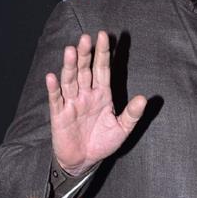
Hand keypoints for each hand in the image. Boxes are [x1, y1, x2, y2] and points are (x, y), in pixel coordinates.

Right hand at [46, 30, 145, 174]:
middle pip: (85, 70)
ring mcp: (71, 102)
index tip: (104, 36)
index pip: (102, 69)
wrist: (84, 161)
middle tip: (86, 38)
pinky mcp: (59, 114)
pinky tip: (52, 77)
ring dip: (70, 66)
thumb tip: (144, 98)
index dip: (103, 53)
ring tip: (71, 50)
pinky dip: (53, 88)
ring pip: (70, 80)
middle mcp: (85, 94)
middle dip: (85, 54)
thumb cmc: (102, 142)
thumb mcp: (121, 129)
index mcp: (102, 94)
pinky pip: (56, 99)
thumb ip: (132, 114)